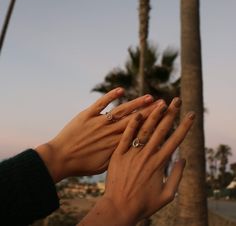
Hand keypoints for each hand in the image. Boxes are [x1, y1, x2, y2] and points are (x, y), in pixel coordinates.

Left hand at [35, 88, 162, 182]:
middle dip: (150, 111)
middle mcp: (110, 131)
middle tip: (163, 103)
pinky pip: (101, 103)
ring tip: (149, 97)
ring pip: (121, 110)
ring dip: (136, 103)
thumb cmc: (82, 166)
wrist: (60, 159)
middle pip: (134, 119)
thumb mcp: (103, 166)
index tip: (164, 117)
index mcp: (115, 144)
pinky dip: (110, 96)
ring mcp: (99, 121)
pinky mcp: (87, 115)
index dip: (152, 124)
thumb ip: (118, 155)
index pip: (138, 131)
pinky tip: (121, 90)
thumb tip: (131, 150)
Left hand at [100, 98, 194, 224]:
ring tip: (161, 102)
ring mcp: (132, 153)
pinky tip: (138, 112)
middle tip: (177, 100)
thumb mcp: (166, 195)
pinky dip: (132, 124)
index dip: (184, 126)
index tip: (191, 114)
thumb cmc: (143, 204)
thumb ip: (176, 176)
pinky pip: (126, 136)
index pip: (175, 140)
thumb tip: (183, 158)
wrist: (118, 208)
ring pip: (145, 129)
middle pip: (161, 130)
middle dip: (171, 113)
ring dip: (154, 114)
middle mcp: (147, 155)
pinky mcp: (118, 154)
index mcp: (159, 163)